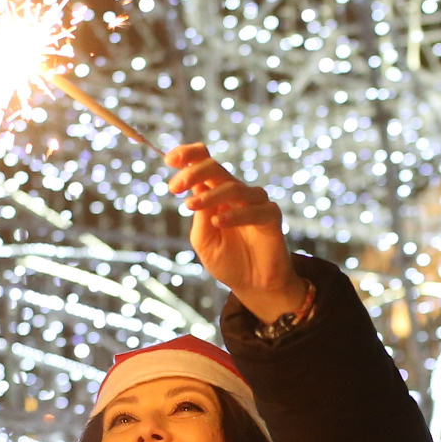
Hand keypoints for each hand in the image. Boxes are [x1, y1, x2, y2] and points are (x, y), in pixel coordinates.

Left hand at [168, 143, 306, 325]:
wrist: (253, 286)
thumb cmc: (227, 262)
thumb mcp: (204, 240)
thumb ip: (199, 216)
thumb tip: (197, 189)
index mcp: (216, 194)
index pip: (205, 162)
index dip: (189, 155)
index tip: (169, 160)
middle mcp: (236, 194)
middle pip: (216, 168)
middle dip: (193, 172)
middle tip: (173, 187)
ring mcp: (255, 203)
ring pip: (233, 187)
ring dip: (210, 195)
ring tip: (190, 206)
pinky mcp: (271, 217)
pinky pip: (255, 209)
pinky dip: (235, 215)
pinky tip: (218, 222)